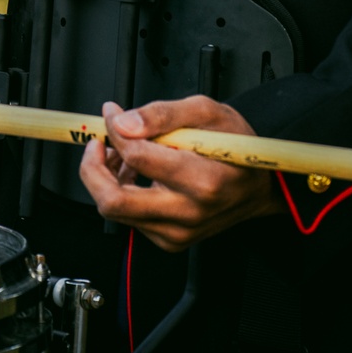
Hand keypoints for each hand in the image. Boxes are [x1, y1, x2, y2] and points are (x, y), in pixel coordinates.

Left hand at [79, 94, 283, 251]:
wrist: (259, 185)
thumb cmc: (236, 146)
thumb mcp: (207, 112)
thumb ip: (162, 114)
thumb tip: (123, 122)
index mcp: (202, 180)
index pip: (138, 157)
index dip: (116, 130)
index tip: (112, 114)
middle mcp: (188, 213)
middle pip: (114, 201)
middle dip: (92, 168)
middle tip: (96, 142)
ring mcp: (177, 232)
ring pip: (116, 211)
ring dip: (106, 178)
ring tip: (120, 152)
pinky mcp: (170, 241)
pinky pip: (129, 218)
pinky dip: (121, 191)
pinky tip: (134, 171)